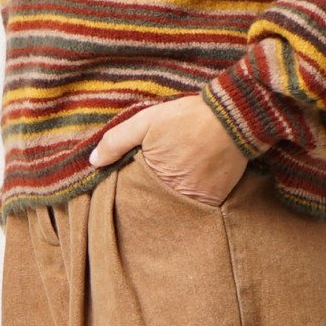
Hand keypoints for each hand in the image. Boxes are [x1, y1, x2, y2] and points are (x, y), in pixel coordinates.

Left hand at [88, 94, 248, 204]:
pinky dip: (192, 199)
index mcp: (154, 180)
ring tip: (173, 182)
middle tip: (152, 184)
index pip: (134, 197)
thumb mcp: (146, 121)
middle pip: (155, 205)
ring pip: (175, 208)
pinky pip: (198, 208)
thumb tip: (93, 161)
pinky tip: (191, 182)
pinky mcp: (216, 200)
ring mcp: (197, 201)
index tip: (129, 185)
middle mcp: (175, 196)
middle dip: (150, 199)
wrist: (232, 117)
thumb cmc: (187, 118)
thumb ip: (116, 141)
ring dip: (171, 200)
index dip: (130, 191)